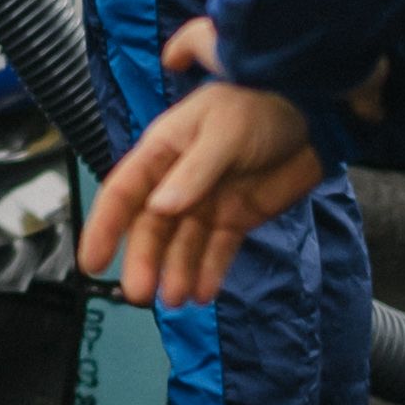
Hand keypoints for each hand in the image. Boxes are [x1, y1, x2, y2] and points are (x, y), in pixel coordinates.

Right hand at [82, 47, 326, 308]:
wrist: (313, 111)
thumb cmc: (260, 105)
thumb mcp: (224, 131)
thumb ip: (194, 171)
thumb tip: (160, 209)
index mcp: (163, 151)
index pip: (123, 193)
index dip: (104, 227)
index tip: (91, 263)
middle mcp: (178, 180)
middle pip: (152, 227)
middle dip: (144, 260)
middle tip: (140, 294)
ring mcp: (208, 200)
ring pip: (183, 244)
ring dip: (176, 271)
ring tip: (176, 300)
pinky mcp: (237, 216)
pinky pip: (218, 249)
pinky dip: (210, 271)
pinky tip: (204, 294)